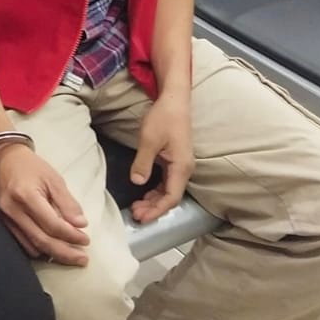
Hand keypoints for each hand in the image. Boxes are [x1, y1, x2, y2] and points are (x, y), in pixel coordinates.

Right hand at [0, 144, 89, 265]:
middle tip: (83, 259)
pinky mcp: (4, 222)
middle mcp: (13, 210)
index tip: (86, 240)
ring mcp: (6, 218)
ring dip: (53, 254)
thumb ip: (67, 202)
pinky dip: (40, 249)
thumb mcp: (53, 178)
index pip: (52, 225)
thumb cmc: (31, 166)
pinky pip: (23, 243)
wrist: (4, 158)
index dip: (71, 235)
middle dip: (65, 253)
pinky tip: (52, 248)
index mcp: (27, 195)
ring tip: (71, 255)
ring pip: (32, 246)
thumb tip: (81, 225)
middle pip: (42, 241)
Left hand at [129, 91, 193, 223]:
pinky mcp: (175, 160)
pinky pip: (167, 181)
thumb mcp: (149, 140)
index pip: (171, 197)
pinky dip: (156, 189)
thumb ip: (143, 162)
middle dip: (153, 208)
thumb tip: (137, 182)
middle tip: (134, 214)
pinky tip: (144, 193)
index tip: (141, 217)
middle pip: (170, 197)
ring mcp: (181, 165)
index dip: (156, 210)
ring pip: (168, 190)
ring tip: (137, 207)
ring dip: (154, 200)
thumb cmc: (163, 118)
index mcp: (181, 167)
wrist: (174, 101)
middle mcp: (184, 169)